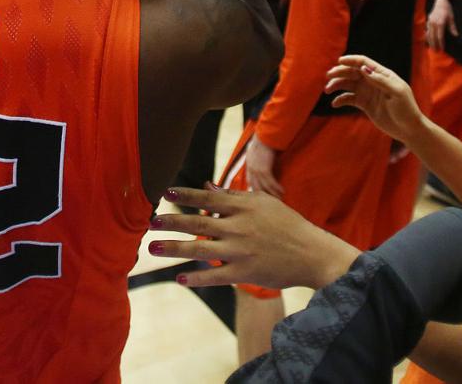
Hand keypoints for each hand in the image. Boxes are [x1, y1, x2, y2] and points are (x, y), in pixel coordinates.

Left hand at [148, 186, 360, 290]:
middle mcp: (239, 227)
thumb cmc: (288, 225)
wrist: (312, 253)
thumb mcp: (264, 203)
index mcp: (244, 206)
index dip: (186, 195)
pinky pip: (215, 276)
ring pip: (200, 250)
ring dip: (174, 249)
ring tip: (153, 248)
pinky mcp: (245, 273)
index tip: (165, 192)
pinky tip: (179, 278)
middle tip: (150, 221)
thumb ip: (234, 195)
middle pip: (198, 222)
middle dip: (172, 221)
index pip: (208, 197)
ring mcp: (241, 251)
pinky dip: (196, 278)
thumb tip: (207, 184)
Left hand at [243, 135, 282, 197]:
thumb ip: (257, 161)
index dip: (256, 190)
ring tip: (279, 199)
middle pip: (256, 188)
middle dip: (264, 196)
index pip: (251, 182)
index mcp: (249, 166)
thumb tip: (262, 166)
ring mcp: (257, 171)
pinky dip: (276, 188)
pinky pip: (270, 182)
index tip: (262, 197)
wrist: (265, 136)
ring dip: (273, 194)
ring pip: (264, 187)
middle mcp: (251, 170)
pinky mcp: (264, 169)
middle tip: (272, 202)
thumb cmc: (263, 143)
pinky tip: (282, 191)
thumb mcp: (255, 153)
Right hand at [323, 55, 424, 145]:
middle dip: (339, 72)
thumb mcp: (397, 92)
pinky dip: (340, 99)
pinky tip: (335, 104)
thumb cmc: (406, 109)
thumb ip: (380, 80)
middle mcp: (373, 81)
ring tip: (327, 90)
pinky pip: (349, 99)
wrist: (409, 129)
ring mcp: (368, 93)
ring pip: (348, 84)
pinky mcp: (365, 105)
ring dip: (336, 85)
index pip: (363, 62)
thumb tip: (364, 69)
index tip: (339, 62)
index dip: (351, 60)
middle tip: (329, 76)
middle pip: (352, 72)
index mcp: (382, 75)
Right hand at [426, 0, 457, 49]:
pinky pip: (427, 30)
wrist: (440, 2)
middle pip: (433, 37)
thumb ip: (452, 27)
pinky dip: (427, 36)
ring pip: (429, 34)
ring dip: (430, 42)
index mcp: (440, 23)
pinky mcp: (428, 21)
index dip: (441, 44)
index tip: (442, 49)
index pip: (440, 36)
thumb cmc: (447, 10)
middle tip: (435, 51)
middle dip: (434, 45)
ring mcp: (430, 22)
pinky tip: (427, 40)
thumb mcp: (451, 18)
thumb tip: (456, 35)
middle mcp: (433, 23)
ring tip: (431, 48)